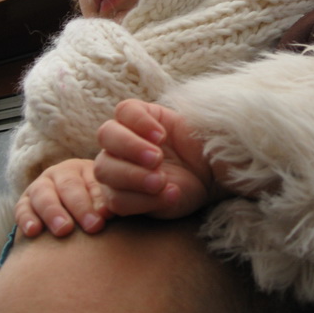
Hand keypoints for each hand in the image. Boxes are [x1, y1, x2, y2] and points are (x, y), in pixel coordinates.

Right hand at [15, 158, 113, 236]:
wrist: (67, 216)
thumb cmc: (93, 210)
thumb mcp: (101, 201)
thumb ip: (104, 204)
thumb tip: (106, 213)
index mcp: (82, 169)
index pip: (92, 181)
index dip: (99, 199)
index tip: (106, 216)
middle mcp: (59, 174)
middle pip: (68, 186)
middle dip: (80, 207)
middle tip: (93, 226)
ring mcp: (39, 187)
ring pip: (43, 194)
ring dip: (53, 212)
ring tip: (64, 230)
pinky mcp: (24, 203)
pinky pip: (22, 208)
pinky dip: (26, 219)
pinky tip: (33, 232)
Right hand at [94, 99, 221, 218]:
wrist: (209, 177)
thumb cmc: (200, 147)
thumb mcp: (196, 126)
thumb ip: (187, 118)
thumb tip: (171, 130)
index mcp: (140, 118)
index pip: (125, 110)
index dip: (139, 121)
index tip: (162, 136)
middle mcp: (122, 141)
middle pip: (106, 135)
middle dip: (130, 147)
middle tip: (157, 159)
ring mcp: (117, 169)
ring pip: (104, 170)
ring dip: (133, 177)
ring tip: (161, 182)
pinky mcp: (123, 198)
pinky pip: (117, 202)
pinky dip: (141, 201)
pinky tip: (165, 197)